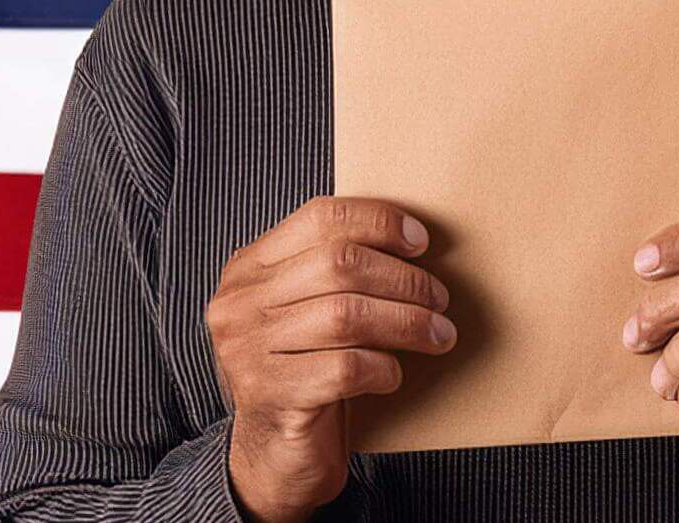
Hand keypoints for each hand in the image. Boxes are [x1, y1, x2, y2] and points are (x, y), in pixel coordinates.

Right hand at [206, 195, 456, 522]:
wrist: (271, 459)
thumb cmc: (303, 374)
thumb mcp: (303, 312)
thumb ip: (331, 275)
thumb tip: (410, 243)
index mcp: (247, 269)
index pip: (319, 218)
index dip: (377, 222)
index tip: (420, 241)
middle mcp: (239, 304)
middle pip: (338, 264)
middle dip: (403, 278)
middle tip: (439, 299)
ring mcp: (248, 351)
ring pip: (346, 315)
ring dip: (407, 322)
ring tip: (438, 334)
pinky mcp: (272, 397)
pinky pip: (345, 368)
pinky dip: (383, 367)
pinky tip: (393, 375)